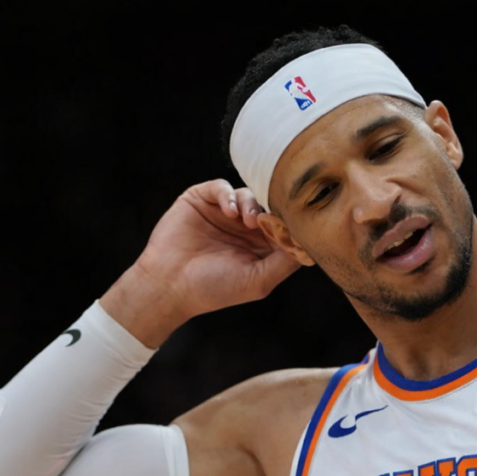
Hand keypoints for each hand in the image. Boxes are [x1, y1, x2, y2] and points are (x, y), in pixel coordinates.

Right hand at [101, 179, 300, 346]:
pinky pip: (221, 186)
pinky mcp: (201, 200)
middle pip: (268, 205)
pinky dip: (229, 195)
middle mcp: (243, 227)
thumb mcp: (257, 281)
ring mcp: (222, 212)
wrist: (169, 285)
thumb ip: (284, 262)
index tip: (293, 228)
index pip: (284, 226)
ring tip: (247, 221)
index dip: (291, 224)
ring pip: (248, 193)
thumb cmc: (213, 289)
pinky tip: (230, 213)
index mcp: (259, 246)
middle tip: (269, 222)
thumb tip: (307, 244)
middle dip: (272, 209)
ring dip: (252, 204)